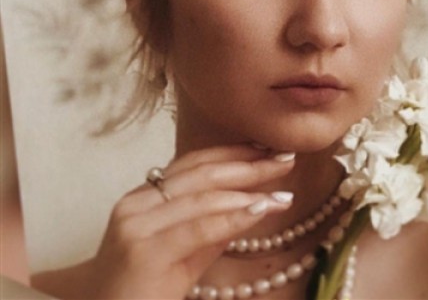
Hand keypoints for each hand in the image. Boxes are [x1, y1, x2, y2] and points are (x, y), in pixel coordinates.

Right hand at [85, 145, 294, 299]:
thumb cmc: (145, 287)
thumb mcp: (186, 251)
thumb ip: (214, 224)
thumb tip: (257, 200)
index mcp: (145, 195)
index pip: (196, 162)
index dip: (234, 152)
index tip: (269, 148)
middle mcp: (137, 202)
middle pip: (202, 173)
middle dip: (248, 165)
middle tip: (285, 159)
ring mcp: (136, 224)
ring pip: (202, 197)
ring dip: (247, 191)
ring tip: (280, 193)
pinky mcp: (143, 250)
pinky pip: (198, 228)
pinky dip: (233, 217)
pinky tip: (260, 210)